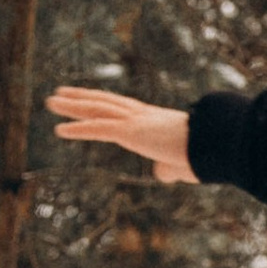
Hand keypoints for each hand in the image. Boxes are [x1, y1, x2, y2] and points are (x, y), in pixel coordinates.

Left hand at [47, 88, 195, 185]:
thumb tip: (162, 174)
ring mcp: (136, 121)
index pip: (124, 108)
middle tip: (61, 93)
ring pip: (97, 109)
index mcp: (155, 121)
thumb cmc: (206, 155)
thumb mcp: (184, 164)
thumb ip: (170, 168)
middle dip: (82, 97)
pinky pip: (99, 128)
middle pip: (106, 102)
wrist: (216, 144)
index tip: (91, 99)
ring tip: (51, 101)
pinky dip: (78, 128)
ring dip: (72, 105)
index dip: (105, 103)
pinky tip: (58, 130)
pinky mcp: (132, 132)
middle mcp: (143, 116)